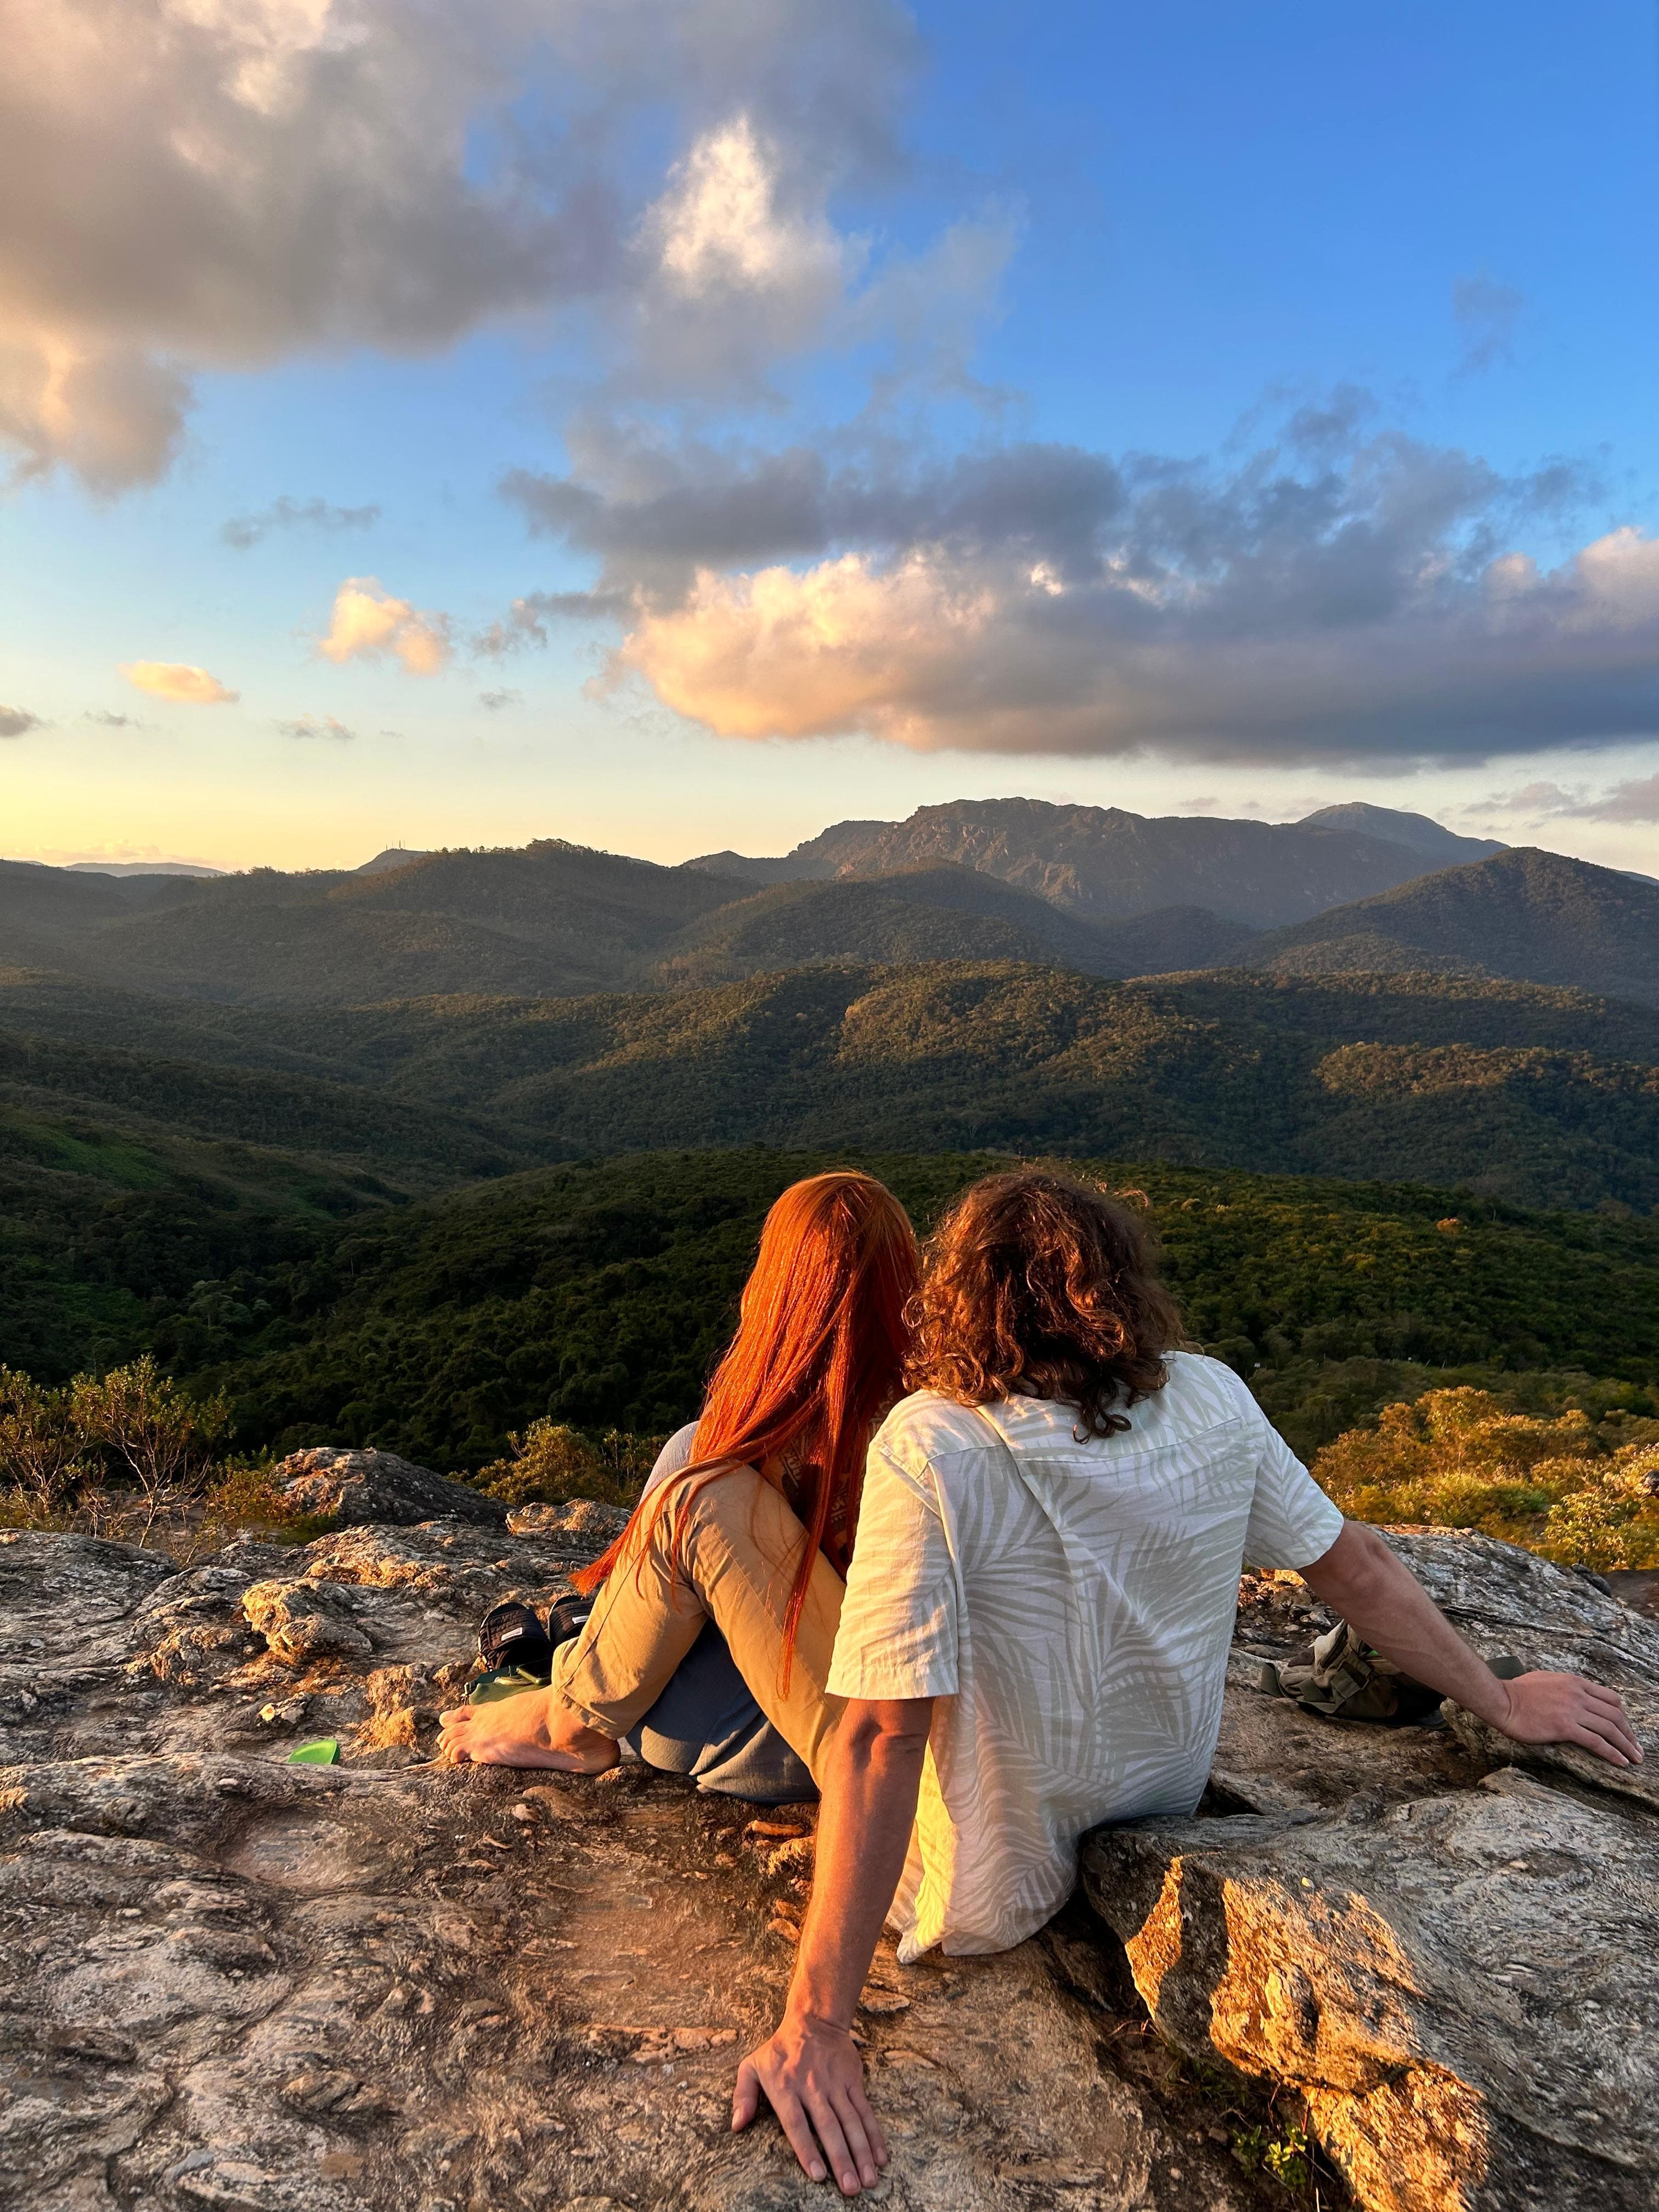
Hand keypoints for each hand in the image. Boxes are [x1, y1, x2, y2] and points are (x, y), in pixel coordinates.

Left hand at [732, 2011, 887, 2195]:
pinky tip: (880, 2156)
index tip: (818, 2174)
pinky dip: (874, 2134)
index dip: (807, 2149)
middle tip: (850, 2188)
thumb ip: (742, 2095)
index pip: (797, 2123)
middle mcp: (812, 2088)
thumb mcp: (751, 2065)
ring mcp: (835, 2084)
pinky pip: (864, 2110)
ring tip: (869, 2179)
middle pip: (828, 2127)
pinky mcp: (852, 2080)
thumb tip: (736, 2125)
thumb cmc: (779, 2050)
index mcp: (785, 2088)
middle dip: (841, 2159)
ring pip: (851, 2122)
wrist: (814, 2019)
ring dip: (861, 2152)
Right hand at [1492, 1671, 1642, 1766]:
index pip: (1611, 1699)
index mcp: (1575, 1683)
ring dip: (1626, 1745)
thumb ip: (1566, 1687)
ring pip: (1610, 1729)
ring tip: (1635, 1758)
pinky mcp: (1565, 1727)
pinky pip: (1596, 1742)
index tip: (1626, 1729)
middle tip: (1637, 1748)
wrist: (1502, 1700)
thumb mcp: (1548, 1679)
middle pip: (1615, 1715)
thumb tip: (1575, 1696)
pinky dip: (1612, 1753)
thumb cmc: (1519, 1691)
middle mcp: (1578, 1695)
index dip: (1623, 1716)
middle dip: (1630, 1734)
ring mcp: (1573, 1711)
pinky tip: (1620, 1761)